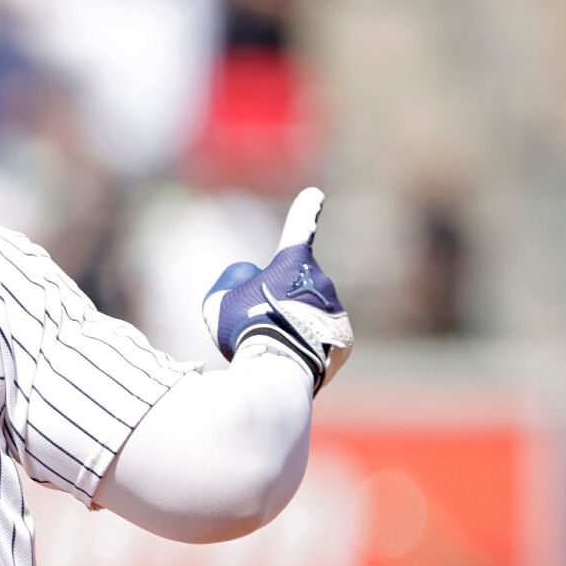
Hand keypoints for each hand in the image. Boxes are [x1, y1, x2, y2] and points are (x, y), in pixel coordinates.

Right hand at [200, 187, 352, 390]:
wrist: (277, 370)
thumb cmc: (246, 331)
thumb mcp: (219, 303)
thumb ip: (231, 284)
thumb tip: (248, 282)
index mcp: (293, 264)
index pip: (299, 229)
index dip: (306, 211)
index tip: (315, 195)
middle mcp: (321, 280)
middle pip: (295, 288)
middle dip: (280, 302)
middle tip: (260, 327)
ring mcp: (337, 309)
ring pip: (311, 315)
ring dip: (295, 326)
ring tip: (276, 348)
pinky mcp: (346, 339)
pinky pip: (323, 339)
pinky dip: (310, 347)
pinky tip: (293, 359)